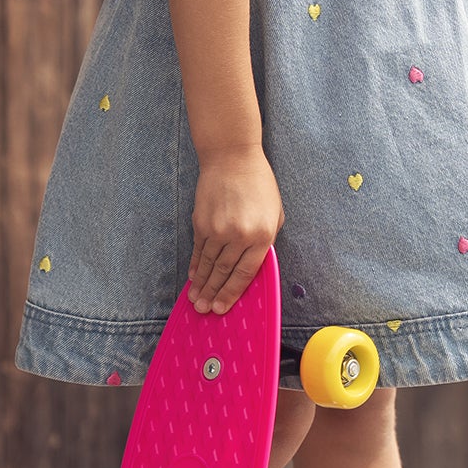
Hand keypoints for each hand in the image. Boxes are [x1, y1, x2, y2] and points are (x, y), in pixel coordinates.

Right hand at [188, 145, 284, 313]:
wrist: (232, 157)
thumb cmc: (259, 184)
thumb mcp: (274, 212)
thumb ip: (266, 240)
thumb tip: (252, 265)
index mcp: (262, 235)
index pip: (245, 273)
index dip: (233, 293)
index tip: (223, 308)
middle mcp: (239, 235)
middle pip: (224, 272)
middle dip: (213, 294)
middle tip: (205, 310)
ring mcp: (217, 229)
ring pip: (208, 264)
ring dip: (201, 284)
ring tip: (195, 300)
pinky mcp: (201, 222)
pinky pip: (198, 250)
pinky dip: (196, 265)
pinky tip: (193, 277)